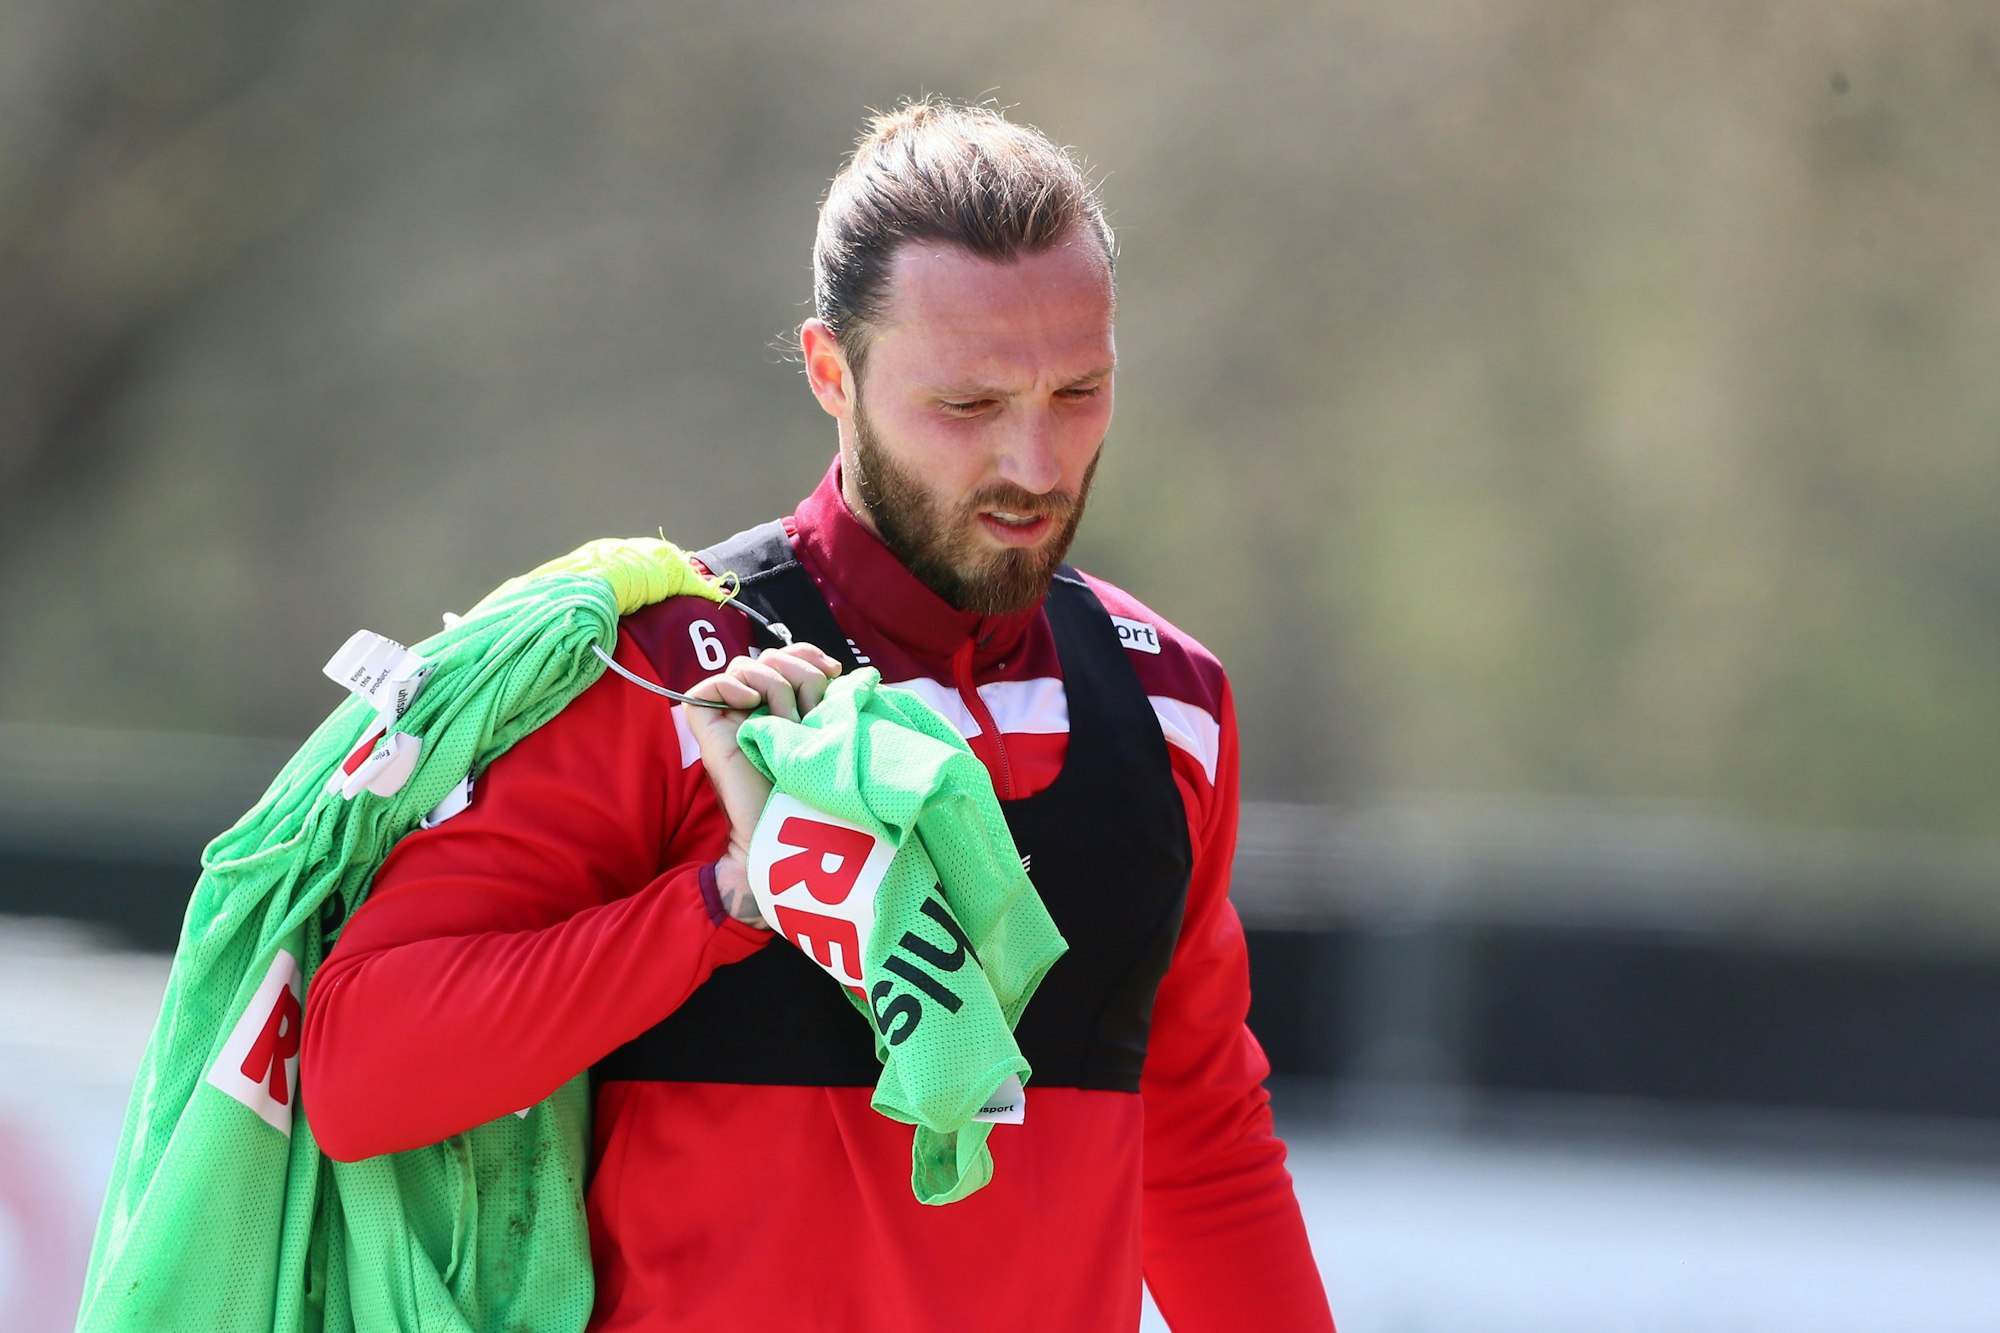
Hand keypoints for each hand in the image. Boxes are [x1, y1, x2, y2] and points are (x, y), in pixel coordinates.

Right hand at [682, 642, 842, 927]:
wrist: (786, 832)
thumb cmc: (811, 787)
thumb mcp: (825, 732)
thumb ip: (823, 699)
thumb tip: (836, 668)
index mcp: (782, 704)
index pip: (785, 655)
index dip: (807, 653)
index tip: (835, 671)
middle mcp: (755, 707)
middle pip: (767, 657)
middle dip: (796, 671)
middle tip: (813, 705)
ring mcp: (729, 718)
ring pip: (741, 666)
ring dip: (772, 683)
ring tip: (787, 719)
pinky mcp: (708, 731)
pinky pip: (705, 688)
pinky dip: (730, 685)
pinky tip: (752, 702)